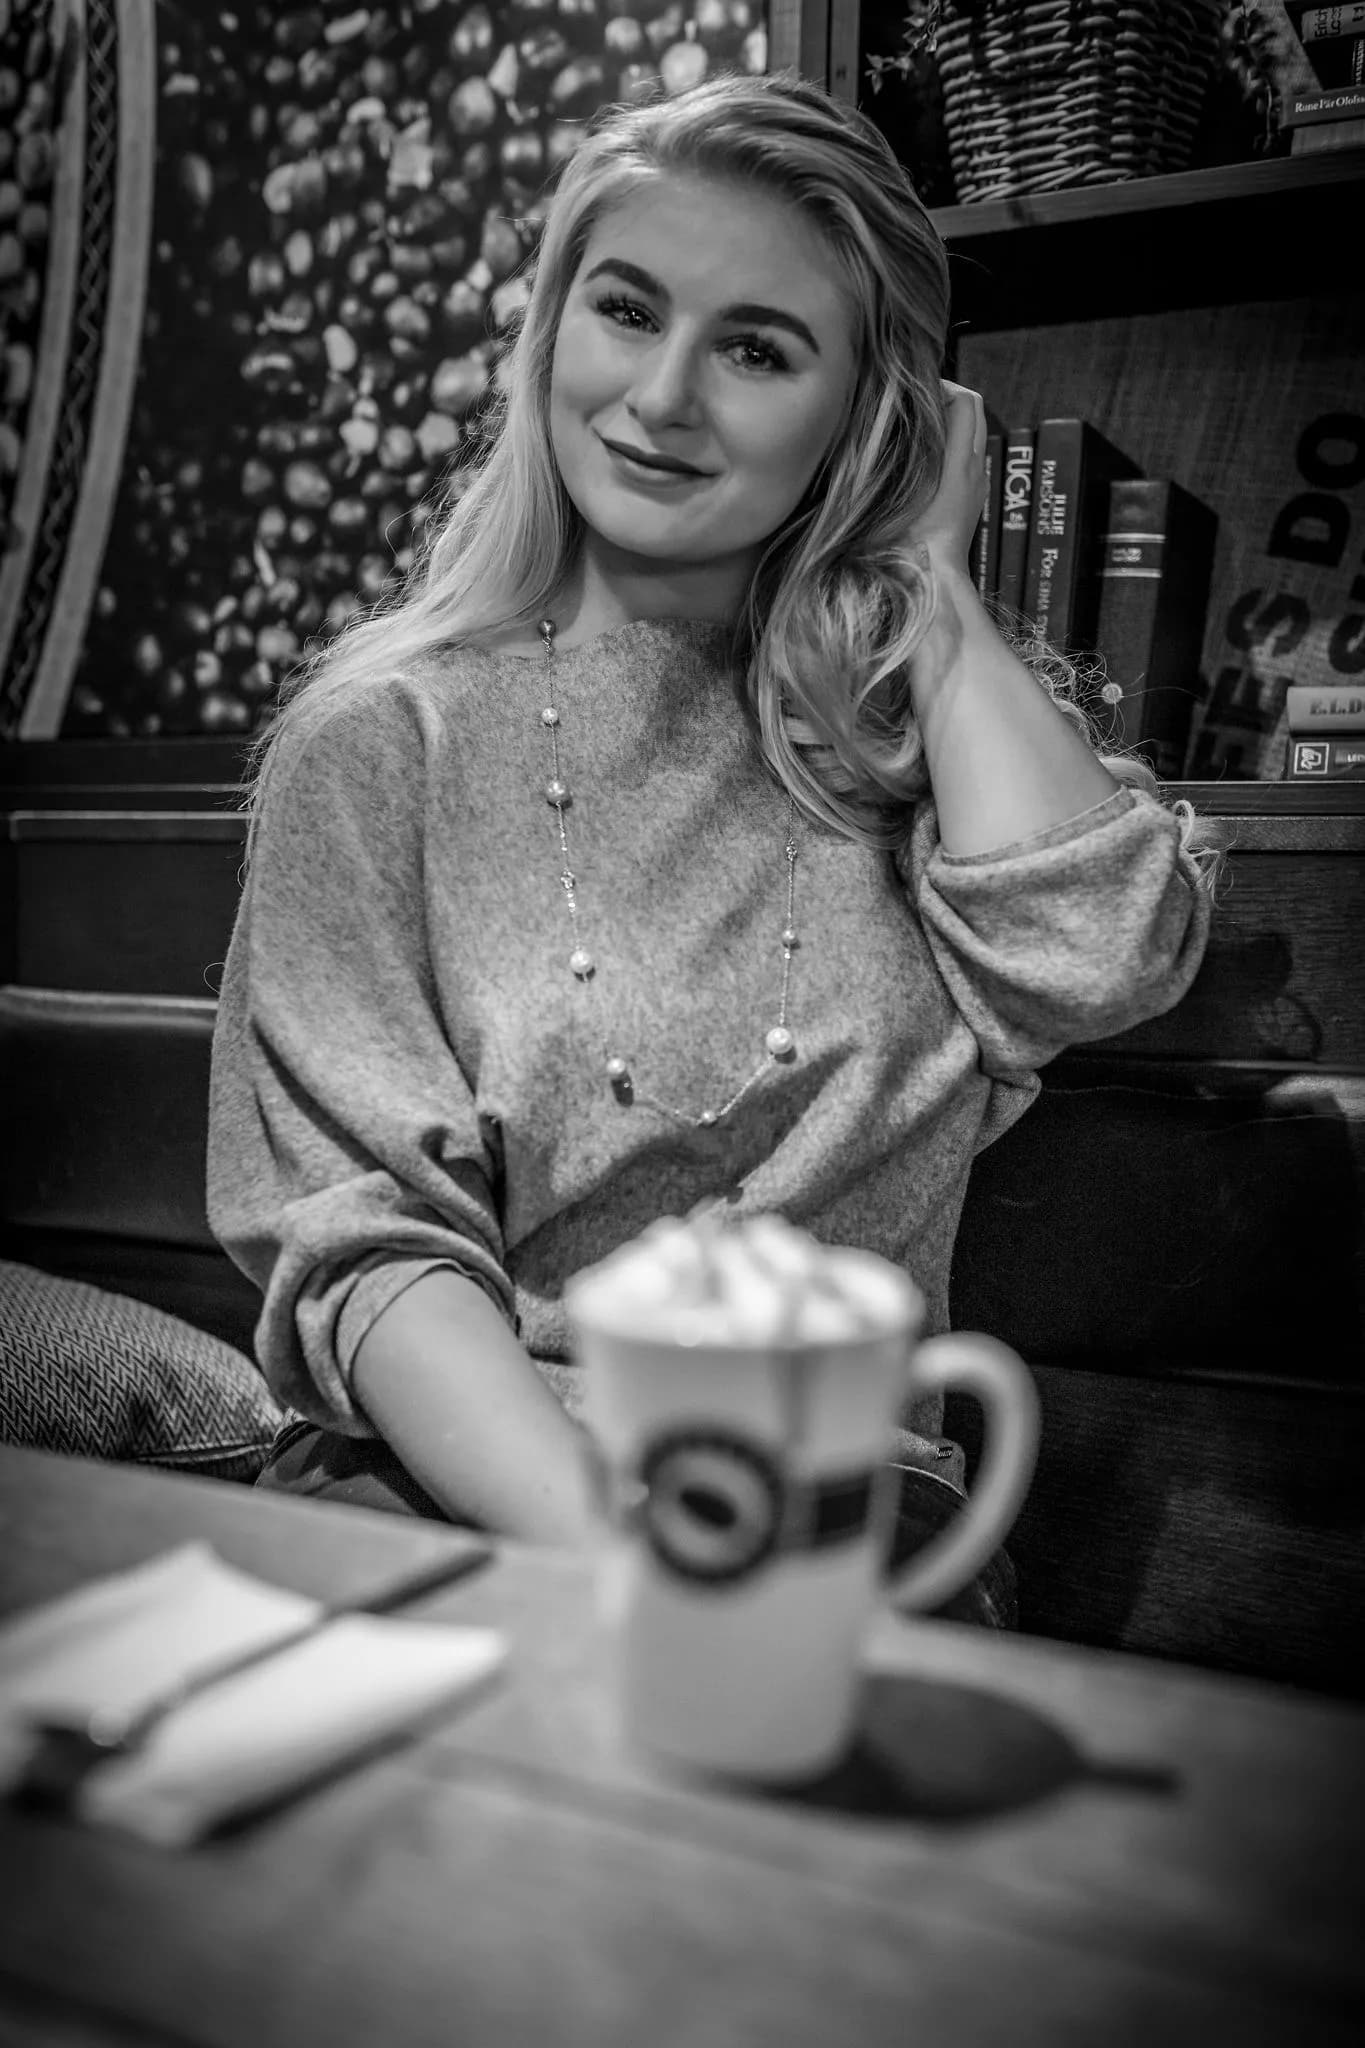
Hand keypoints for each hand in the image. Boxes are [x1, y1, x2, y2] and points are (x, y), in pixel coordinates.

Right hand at [908, 381, 987, 577]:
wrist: (931, 581)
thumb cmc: (909, 543)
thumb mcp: (898, 493)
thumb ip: (900, 454)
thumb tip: (888, 421)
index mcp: (959, 463)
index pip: (966, 402)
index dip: (942, 386)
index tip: (914, 391)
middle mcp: (975, 468)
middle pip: (975, 411)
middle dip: (949, 399)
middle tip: (916, 404)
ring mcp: (977, 484)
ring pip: (973, 434)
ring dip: (951, 423)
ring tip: (917, 430)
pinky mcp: (973, 498)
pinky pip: (969, 457)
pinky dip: (953, 446)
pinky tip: (924, 460)